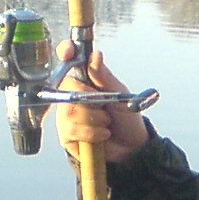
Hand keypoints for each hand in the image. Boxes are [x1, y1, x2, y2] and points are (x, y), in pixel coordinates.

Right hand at [51, 40, 150, 164]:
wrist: (132, 148)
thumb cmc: (126, 119)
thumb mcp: (120, 95)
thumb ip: (105, 77)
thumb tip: (95, 55)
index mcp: (85, 81)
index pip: (68, 61)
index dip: (65, 52)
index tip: (68, 51)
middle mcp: (72, 95)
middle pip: (67, 87)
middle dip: (89, 98)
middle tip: (104, 107)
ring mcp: (66, 114)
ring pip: (70, 110)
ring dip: (94, 118)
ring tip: (107, 123)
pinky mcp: (66, 134)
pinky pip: (72, 128)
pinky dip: (92, 132)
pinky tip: (102, 135)